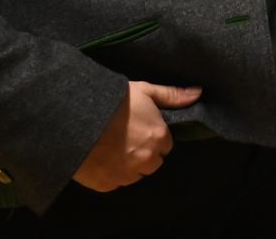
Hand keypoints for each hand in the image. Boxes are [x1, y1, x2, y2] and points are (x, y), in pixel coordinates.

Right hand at [71, 80, 200, 191]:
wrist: (76, 117)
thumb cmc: (114, 101)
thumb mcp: (145, 91)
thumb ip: (172, 95)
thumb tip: (198, 93)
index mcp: (158, 137)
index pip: (166, 146)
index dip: (155, 138)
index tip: (142, 131)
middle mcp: (146, 159)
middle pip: (153, 164)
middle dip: (145, 154)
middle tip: (128, 140)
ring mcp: (126, 174)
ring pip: (135, 176)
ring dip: (130, 166)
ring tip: (114, 149)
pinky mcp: (106, 184)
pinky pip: (115, 183)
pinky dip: (112, 174)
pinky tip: (103, 159)